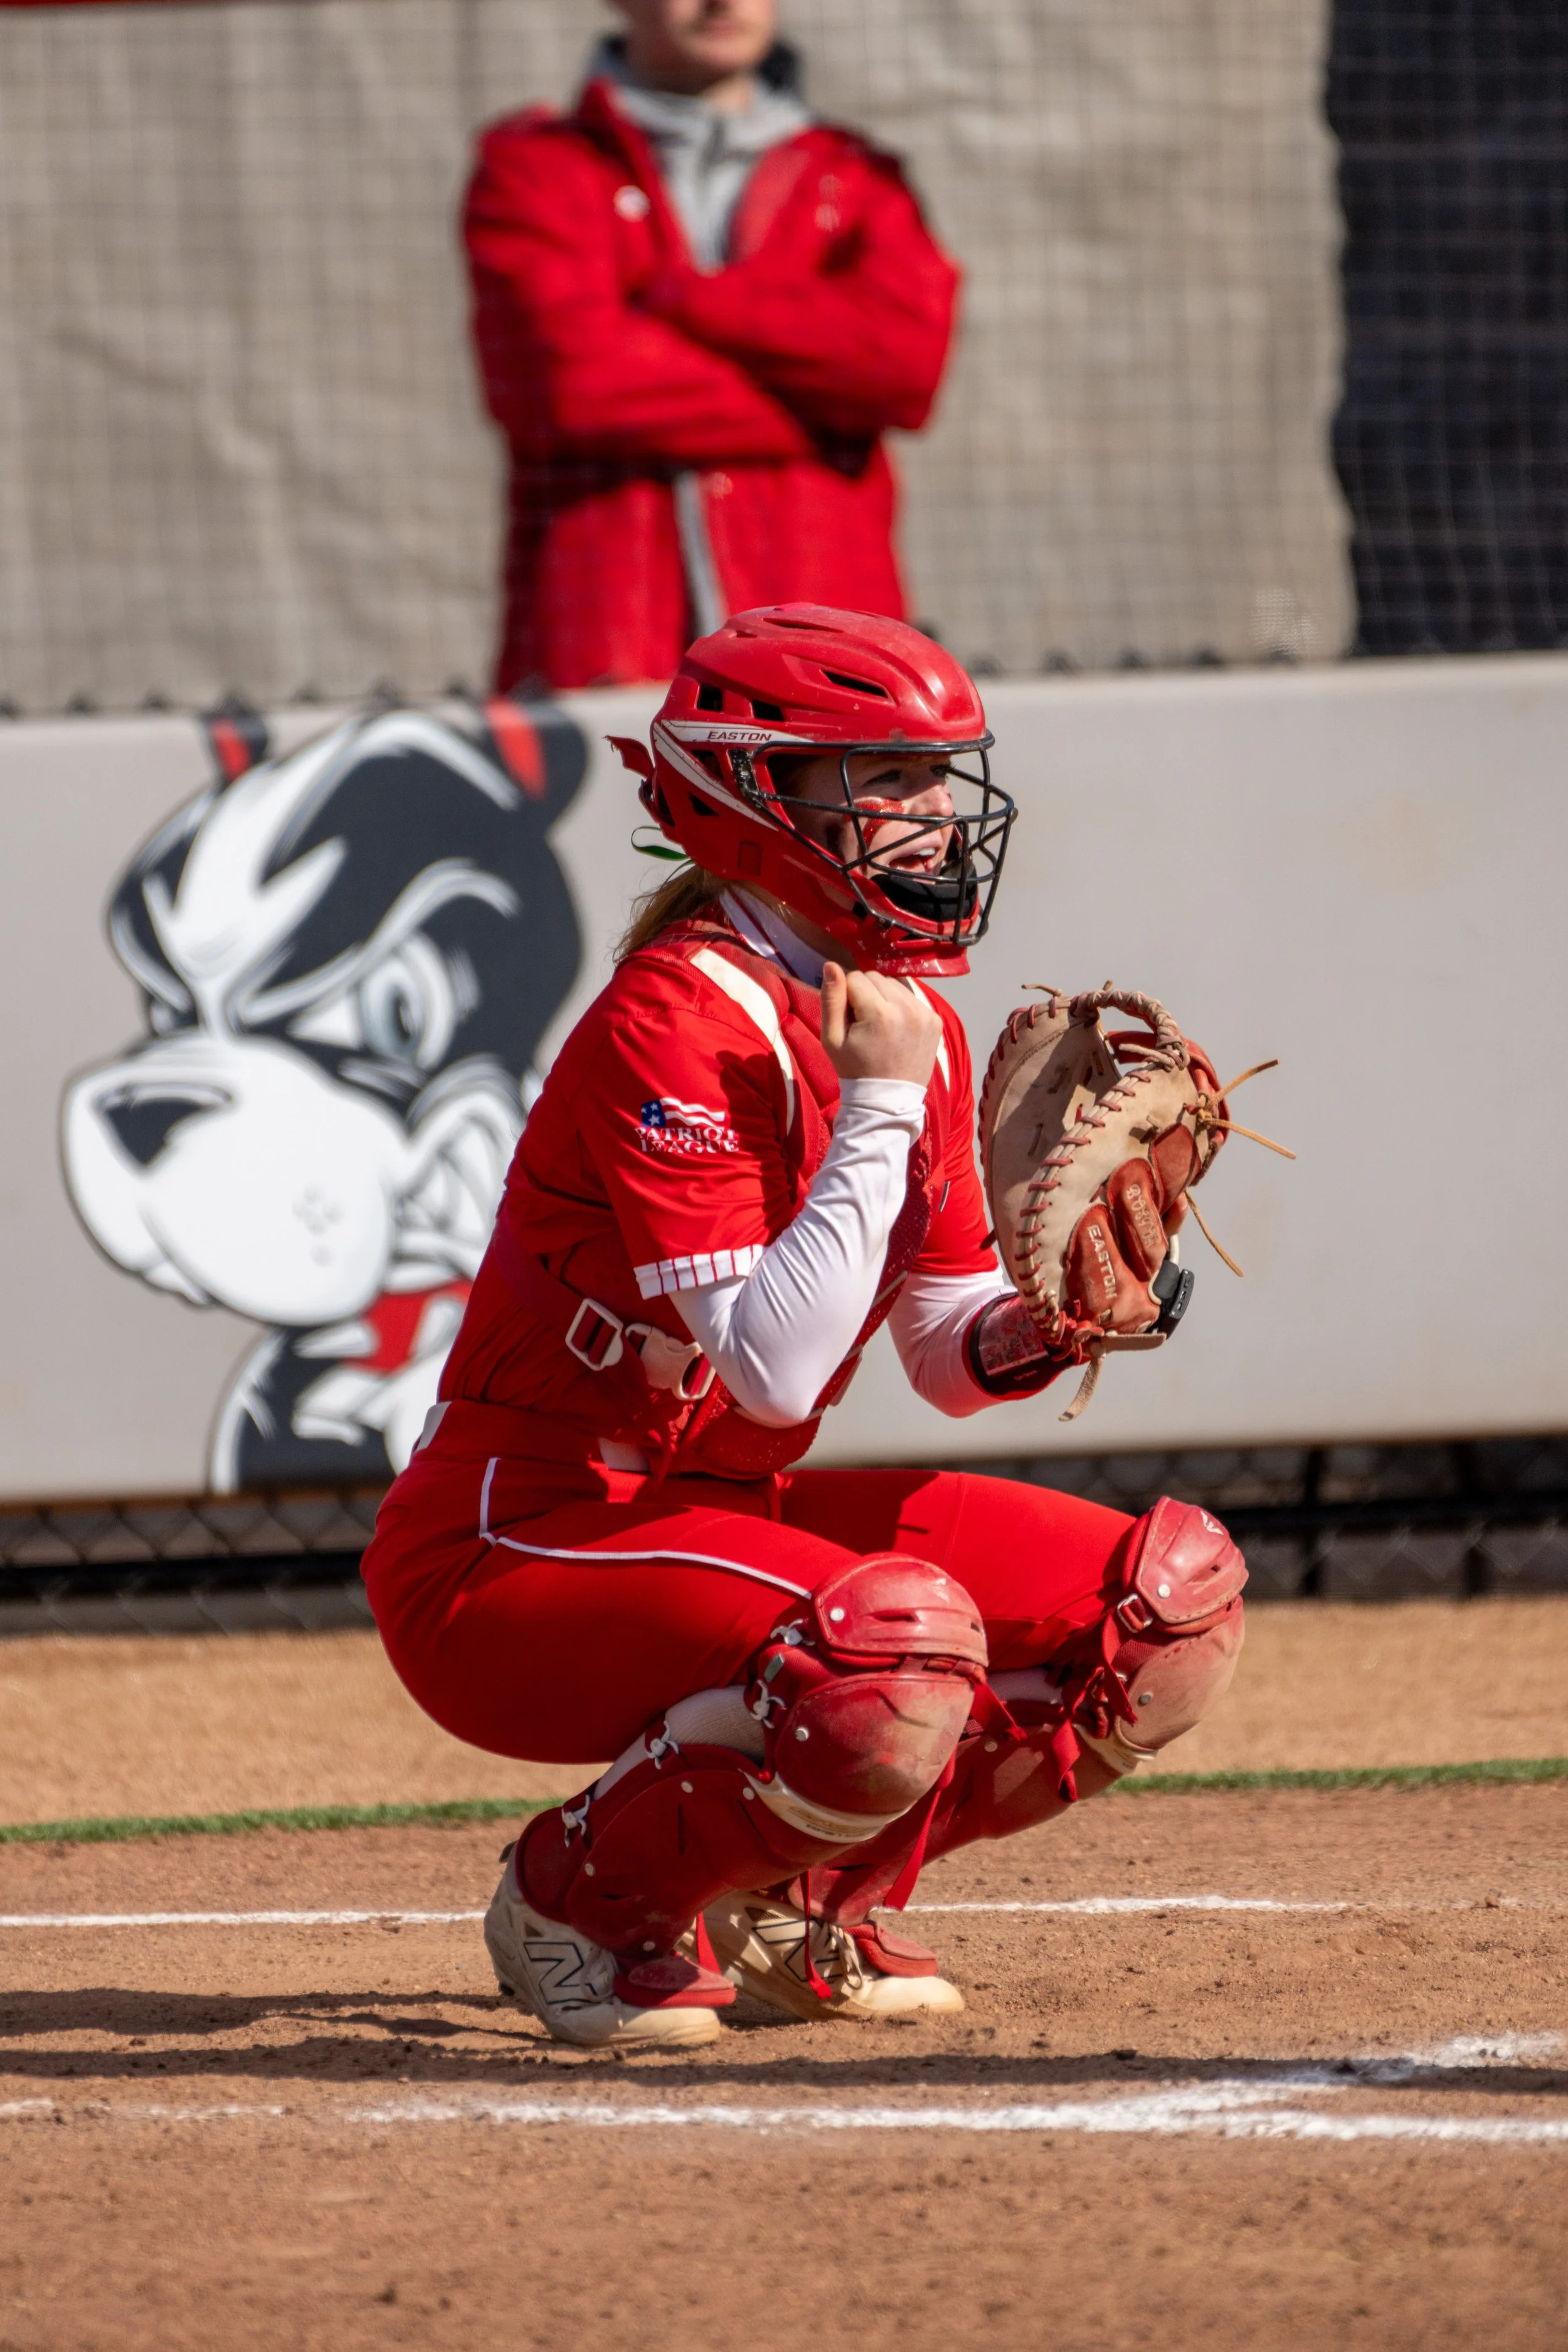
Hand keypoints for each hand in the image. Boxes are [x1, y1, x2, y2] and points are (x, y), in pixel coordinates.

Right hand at [820, 963, 942, 1086]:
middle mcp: (906, 1008)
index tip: (851, 1021)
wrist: (888, 1099)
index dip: (847, 997)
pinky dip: (902, 1006)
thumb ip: (831, 999)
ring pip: (895, 983)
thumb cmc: (855, 1069)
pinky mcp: (936, 1019)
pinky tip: (897, 1028)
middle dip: (866, 994)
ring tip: (882, 1026)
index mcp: (879, 1013)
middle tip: (865, 1023)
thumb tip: (831, 965)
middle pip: (876, 977)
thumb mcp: (832, 1039)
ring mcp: (925, 1013)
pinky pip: (912, 996)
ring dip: (885, 997)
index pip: (855, 977)